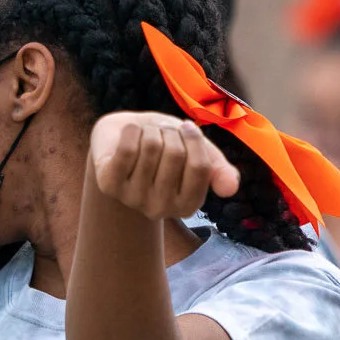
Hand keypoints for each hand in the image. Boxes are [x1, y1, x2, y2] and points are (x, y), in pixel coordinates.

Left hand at [88, 111, 239, 220]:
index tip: (188, 129)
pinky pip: (128, 148)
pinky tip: (130, 134)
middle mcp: (161, 210)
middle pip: (175, 154)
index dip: (195, 139)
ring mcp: (133, 200)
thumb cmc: (166, 146)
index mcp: (188, 206)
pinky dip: (132, 131)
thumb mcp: (199, 154)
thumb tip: (231, 188)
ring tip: (147, 136)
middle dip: (170, 132)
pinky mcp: (109, 185)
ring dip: (151, 130)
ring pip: (151, 146)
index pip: (200, 167)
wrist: (124, 139)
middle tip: (163, 134)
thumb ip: (219, 170)